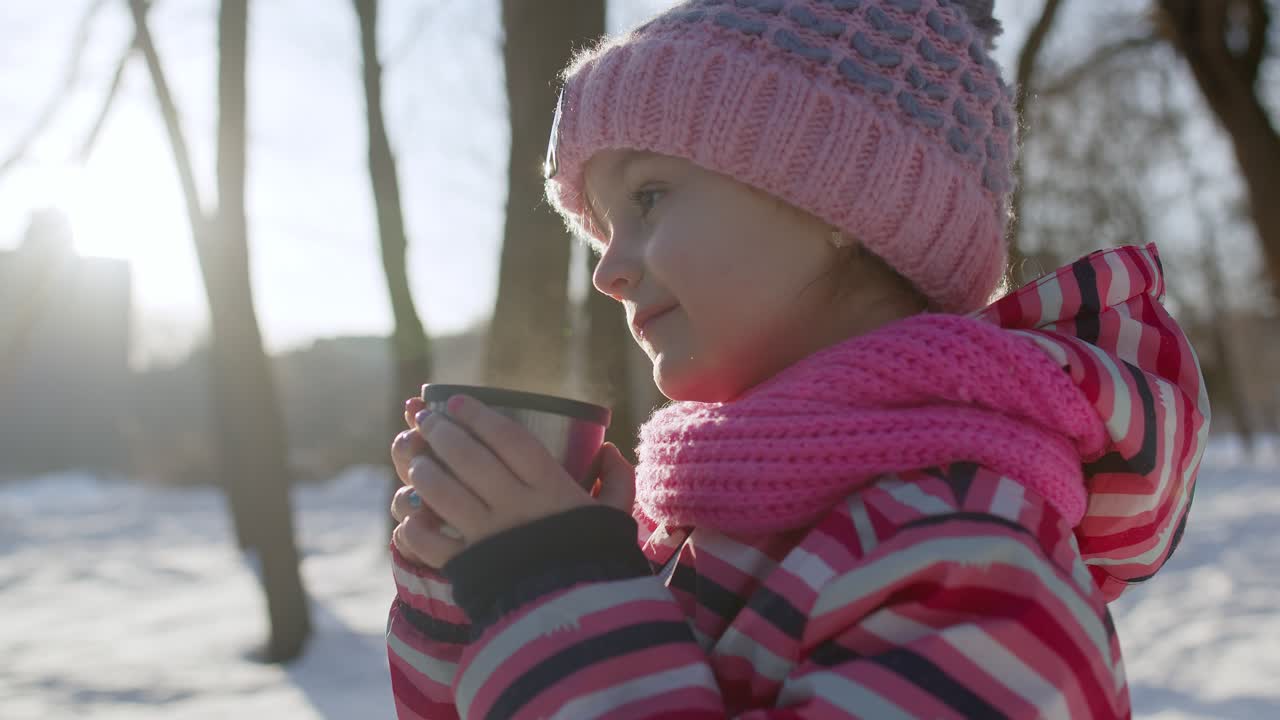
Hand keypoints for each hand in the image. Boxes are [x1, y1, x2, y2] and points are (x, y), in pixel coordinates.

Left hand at [390, 393, 635, 569]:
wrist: (583, 622)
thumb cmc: (601, 562)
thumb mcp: (616, 518)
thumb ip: (618, 480)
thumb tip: (610, 450)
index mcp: (551, 488)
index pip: (507, 437)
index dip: (478, 415)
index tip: (456, 401)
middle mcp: (515, 506)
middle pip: (467, 457)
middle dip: (439, 431)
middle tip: (424, 417)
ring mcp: (487, 536)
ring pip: (441, 492)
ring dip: (421, 469)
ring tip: (412, 455)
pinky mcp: (468, 568)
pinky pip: (429, 542)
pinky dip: (412, 526)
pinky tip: (408, 515)